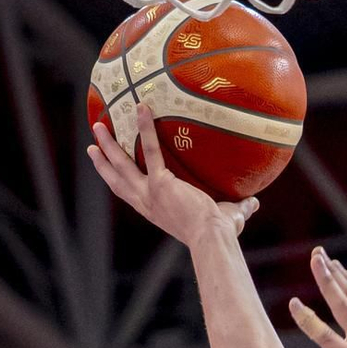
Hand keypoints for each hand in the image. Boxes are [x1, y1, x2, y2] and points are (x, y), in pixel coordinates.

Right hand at [86, 106, 257, 247]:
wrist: (213, 239)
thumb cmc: (220, 235)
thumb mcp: (228, 219)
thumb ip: (239, 208)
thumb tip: (254, 202)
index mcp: (156, 212)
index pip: (131, 195)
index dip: (118, 182)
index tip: (109, 171)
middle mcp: (147, 204)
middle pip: (117, 180)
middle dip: (103, 163)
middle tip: (92, 147)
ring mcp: (150, 193)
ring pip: (122, 165)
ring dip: (109, 145)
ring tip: (98, 125)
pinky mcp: (160, 183)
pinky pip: (150, 150)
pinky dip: (145, 128)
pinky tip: (141, 108)